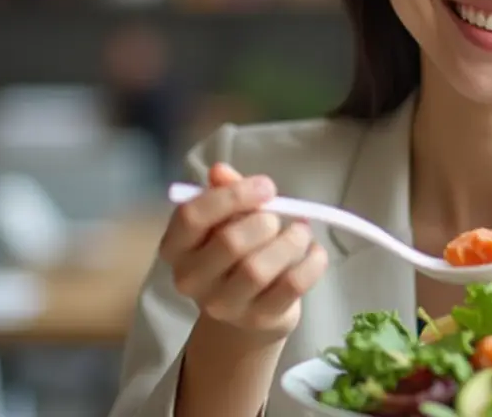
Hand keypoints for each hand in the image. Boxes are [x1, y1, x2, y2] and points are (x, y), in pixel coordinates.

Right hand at [160, 163, 328, 341]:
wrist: (248, 309)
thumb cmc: (234, 253)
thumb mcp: (225, 219)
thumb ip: (224, 192)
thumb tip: (220, 171)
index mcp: (176, 247)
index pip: (192, 217)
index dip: (232, 196)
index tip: (266, 186)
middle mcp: (191, 280)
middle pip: (229, 242)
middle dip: (264, 221)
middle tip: (278, 218)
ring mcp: (224, 305)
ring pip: (258, 269)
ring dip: (290, 242)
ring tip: (301, 233)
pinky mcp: (259, 319)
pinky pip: (290, 286)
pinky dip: (311, 263)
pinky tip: (315, 252)